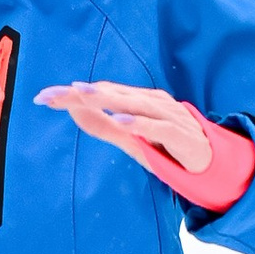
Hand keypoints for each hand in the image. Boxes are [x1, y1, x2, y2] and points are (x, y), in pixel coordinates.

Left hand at [35, 80, 254, 209]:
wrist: (211, 161)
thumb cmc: (167, 147)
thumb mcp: (130, 138)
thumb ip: (103, 126)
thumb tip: (72, 110)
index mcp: (138, 99)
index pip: (101, 92)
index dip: (72, 94)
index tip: (43, 97)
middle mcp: (151, 101)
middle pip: (111, 93)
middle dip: (80, 94)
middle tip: (51, 95)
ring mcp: (167, 115)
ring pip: (132, 104)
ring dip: (105, 100)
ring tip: (79, 96)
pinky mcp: (180, 133)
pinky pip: (157, 127)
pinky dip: (139, 123)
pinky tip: (120, 121)